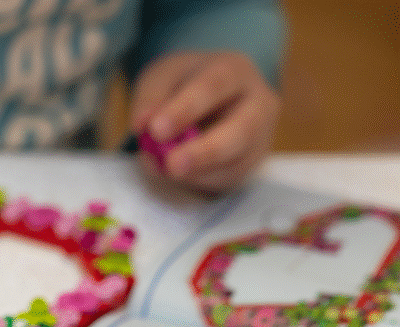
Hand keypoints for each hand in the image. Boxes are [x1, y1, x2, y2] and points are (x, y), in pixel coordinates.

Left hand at [130, 51, 280, 193]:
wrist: (207, 97)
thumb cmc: (184, 85)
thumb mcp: (161, 78)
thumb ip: (150, 99)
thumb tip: (142, 125)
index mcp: (234, 70)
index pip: (213, 87)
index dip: (185, 110)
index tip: (156, 130)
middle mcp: (257, 102)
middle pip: (241, 129)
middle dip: (205, 151)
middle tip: (172, 164)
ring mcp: (260, 135)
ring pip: (239, 160)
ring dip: (200, 172)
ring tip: (169, 171)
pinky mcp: (251, 162)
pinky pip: (229, 177)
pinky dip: (201, 180)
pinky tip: (180, 175)